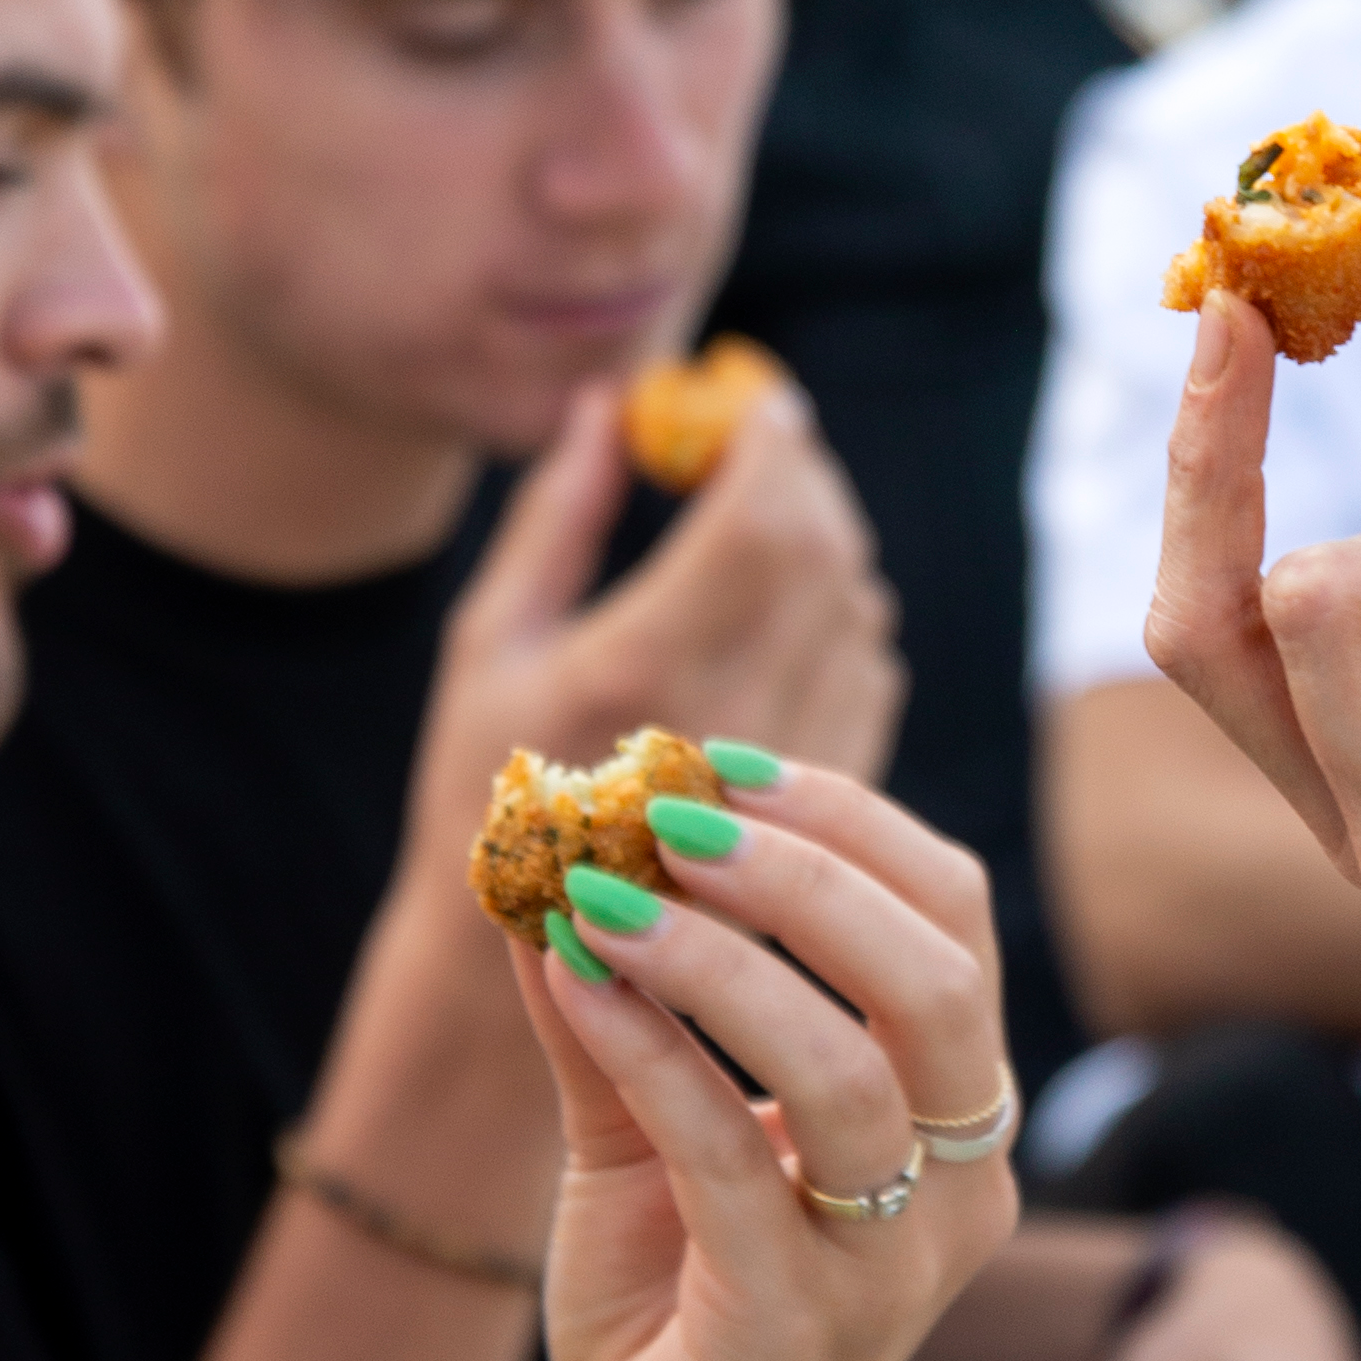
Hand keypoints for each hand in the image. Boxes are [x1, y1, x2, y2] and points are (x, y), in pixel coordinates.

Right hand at [403, 376, 902, 896]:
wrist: (546, 963)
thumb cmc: (488, 797)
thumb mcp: (491, 646)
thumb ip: (561, 517)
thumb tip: (608, 403)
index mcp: (641, 675)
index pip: (761, 518)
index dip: (772, 440)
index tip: (752, 398)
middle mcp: (736, 723)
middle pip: (825, 552)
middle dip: (801, 477)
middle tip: (761, 443)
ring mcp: (793, 772)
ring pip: (858, 605)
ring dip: (825, 542)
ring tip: (761, 525)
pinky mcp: (826, 805)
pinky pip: (871, 666)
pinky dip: (842, 611)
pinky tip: (784, 612)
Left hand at [518, 760, 1021, 1360]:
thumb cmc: (671, 1326)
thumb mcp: (643, 1139)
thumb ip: (616, 1003)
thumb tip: (552, 845)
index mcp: (956, 1127)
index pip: (952, 920)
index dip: (843, 821)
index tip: (709, 762)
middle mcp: (959, 1193)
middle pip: (936, 973)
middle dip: (801, 866)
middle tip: (663, 807)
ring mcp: (891, 1269)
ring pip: (854, 1065)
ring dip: (718, 953)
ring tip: (596, 886)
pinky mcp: (798, 1330)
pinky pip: (735, 1158)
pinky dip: (648, 1048)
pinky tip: (568, 977)